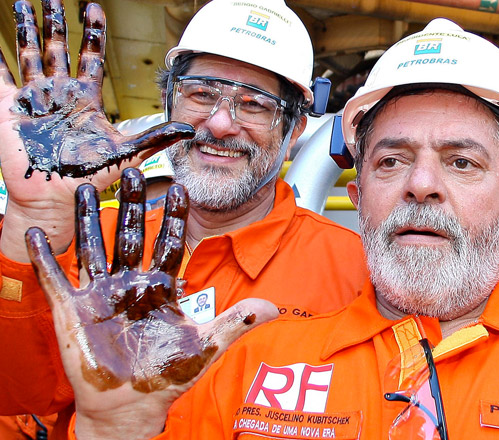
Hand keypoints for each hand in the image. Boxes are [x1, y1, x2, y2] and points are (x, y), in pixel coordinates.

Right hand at [0, 0, 193, 260]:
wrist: (56, 196)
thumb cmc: (89, 176)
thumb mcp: (126, 152)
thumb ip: (156, 137)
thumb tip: (190, 129)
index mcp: (85, 99)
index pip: (90, 56)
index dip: (91, 32)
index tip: (92, 6)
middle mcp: (60, 93)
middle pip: (58, 47)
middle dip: (57, 22)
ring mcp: (34, 98)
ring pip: (30, 53)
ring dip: (27, 28)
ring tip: (25, 2)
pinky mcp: (10, 108)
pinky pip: (0, 76)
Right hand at [26, 168, 277, 439]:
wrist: (133, 405)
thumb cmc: (167, 376)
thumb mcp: (206, 345)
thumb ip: (237, 322)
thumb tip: (275, 307)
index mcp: (160, 288)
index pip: (169, 244)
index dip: (174, 218)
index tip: (181, 188)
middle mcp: (130, 284)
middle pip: (129, 235)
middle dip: (131, 204)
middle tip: (133, 170)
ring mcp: (101, 295)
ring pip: (93, 246)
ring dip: (88, 218)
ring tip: (84, 186)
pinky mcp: (73, 310)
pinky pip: (56, 279)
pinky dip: (44, 258)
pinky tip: (37, 234)